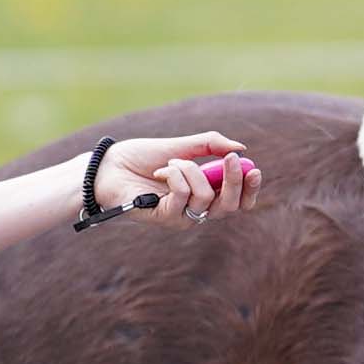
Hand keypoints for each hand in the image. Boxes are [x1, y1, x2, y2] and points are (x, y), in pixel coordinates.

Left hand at [92, 129, 266, 222]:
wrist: (110, 165)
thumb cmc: (141, 157)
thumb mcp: (181, 146)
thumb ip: (210, 145)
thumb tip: (241, 149)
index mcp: (203, 192)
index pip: (236, 200)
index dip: (249, 189)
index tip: (254, 169)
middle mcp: (195, 209)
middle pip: (229, 206)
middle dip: (233, 181)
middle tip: (230, 160)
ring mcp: (180, 216)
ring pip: (205, 197)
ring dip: (190, 171)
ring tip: (170, 163)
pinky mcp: (164, 218)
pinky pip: (183, 198)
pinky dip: (175, 177)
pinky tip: (160, 173)